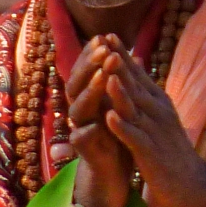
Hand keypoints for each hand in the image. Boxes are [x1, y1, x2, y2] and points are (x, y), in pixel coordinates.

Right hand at [66, 36, 133, 206]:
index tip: (104, 36)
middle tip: (104, 51)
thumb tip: (128, 52)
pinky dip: (89, 130)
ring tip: (101, 76)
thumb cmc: (118, 132)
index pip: (87, 70)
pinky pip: (82, 138)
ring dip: (90, 91)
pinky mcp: (84, 151)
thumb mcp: (122, 104)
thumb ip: (120, 82)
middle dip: (90, 66)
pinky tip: (95, 123)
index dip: (93, 54)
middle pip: (77, 84)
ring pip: (78, 108)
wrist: (116, 170)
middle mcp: (81, 110)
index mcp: (90, 97)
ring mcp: (80, 129)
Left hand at [98, 42, 205, 206]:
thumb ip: (146, 89)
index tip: (108, 35)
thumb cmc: (171, 150)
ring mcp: (155, 132)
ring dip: (121, 90)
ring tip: (107, 72)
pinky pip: (134, 138)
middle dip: (120, 64)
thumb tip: (137, 60)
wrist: (192, 183)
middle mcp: (158, 113)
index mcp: (159, 103)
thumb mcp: (161, 114)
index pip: (139, 75)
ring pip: (135, 108)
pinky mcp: (151, 154)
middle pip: (136, 85)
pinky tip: (109, 117)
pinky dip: (122, 127)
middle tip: (106, 41)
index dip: (124, 55)